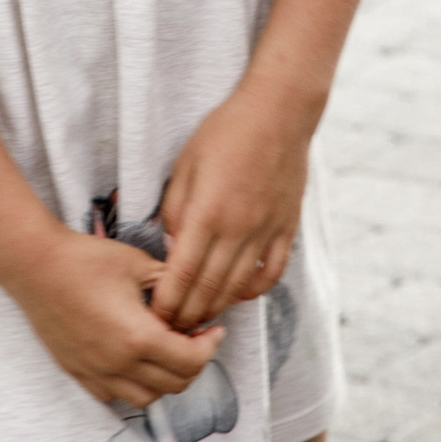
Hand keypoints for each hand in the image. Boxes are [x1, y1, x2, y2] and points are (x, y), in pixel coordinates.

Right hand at [0, 227, 222, 405]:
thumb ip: (170, 283)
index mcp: (138, 336)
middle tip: (196, 339)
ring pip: (145, 398)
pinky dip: (132, 385)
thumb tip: (192, 293)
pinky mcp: (77, 372)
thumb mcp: (139, 263)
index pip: (191, 361)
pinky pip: (113, 395)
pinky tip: (134, 359)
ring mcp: (95, 372)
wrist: (35, 265)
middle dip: (193, 363)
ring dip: (164, 380)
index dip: (210, 346)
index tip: (214, 329)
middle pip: (174, 385)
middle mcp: (117, 363)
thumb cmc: (85, 258)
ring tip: (167, 351)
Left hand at [152, 83, 313, 333]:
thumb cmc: (225, 131)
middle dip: (187, 316)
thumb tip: (170, 246)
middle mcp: (238, 229)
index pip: (182, 274)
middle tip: (171, 330)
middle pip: (209, 290)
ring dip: (216, 309)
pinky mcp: (286, 228)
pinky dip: (252, 291)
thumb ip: (174, 209)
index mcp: (207, 212)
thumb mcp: (185, 164)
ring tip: (198, 320)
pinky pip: (270, 273)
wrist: (278, 112)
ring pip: (238, 288)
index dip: (166, 303)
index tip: (154, 318)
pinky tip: (238, 294)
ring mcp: (265, 232)